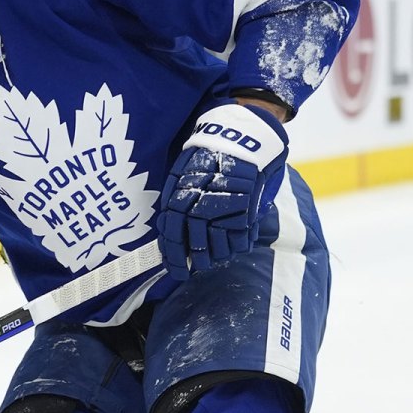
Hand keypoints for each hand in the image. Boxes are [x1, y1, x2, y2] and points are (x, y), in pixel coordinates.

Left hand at [156, 102, 287, 280]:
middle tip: (195, 267)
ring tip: (214, 254)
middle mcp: (201, 209)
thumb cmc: (207, 158)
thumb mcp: (180, 174)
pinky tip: (232, 242)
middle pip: (196, 248)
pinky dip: (236, 247)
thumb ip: (173, 202)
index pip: (172, 236)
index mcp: (180, 198)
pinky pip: (240, 244)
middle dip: (195, 262)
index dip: (172, 257)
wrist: (242, 142)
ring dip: (215, 256)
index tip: (175, 269)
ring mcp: (225, 214)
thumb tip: (166, 230)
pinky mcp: (247, 215)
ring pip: (219, 250)